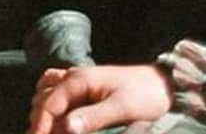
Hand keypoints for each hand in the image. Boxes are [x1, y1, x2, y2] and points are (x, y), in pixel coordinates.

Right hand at [29, 65, 171, 133]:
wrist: (166, 84)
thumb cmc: (147, 94)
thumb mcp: (122, 108)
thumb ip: (93, 117)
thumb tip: (66, 128)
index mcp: (80, 79)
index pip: (48, 103)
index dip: (40, 126)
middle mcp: (74, 77)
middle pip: (43, 99)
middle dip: (40, 122)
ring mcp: (79, 81)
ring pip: (47, 93)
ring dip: (44, 113)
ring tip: (47, 131)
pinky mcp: (86, 88)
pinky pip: (59, 94)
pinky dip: (53, 106)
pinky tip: (58, 120)